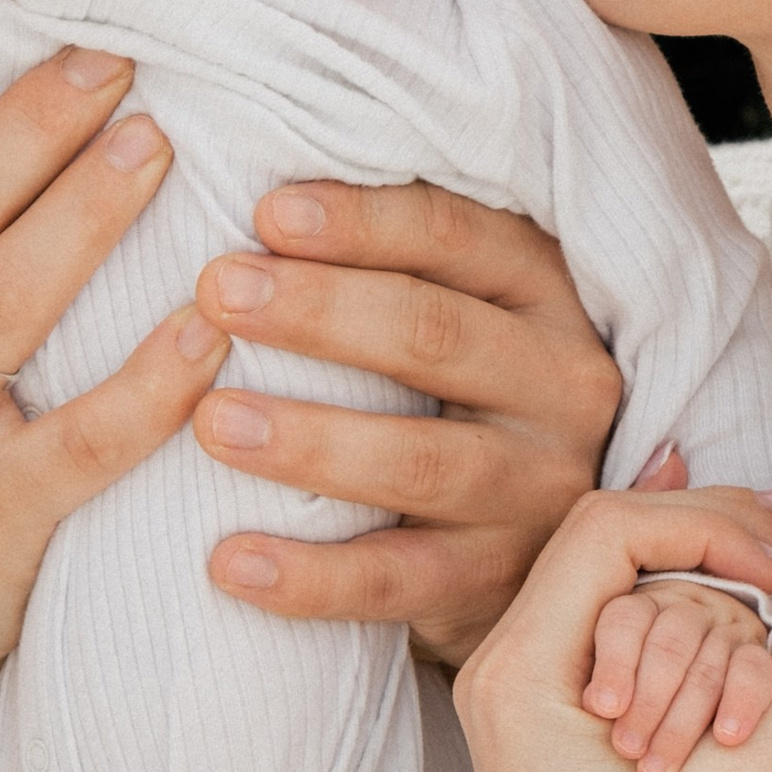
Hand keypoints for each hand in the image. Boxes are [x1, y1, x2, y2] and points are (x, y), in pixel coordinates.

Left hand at [188, 181, 623, 663]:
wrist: (539, 546)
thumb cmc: (453, 391)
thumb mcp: (457, 306)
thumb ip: (392, 256)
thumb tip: (253, 189)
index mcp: (545, 292)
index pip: (456, 237)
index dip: (361, 221)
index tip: (263, 213)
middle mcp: (561, 384)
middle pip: (435, 335)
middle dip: (319, 311)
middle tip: (215, 291)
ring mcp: (539, 490)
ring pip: (420, 461)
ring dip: (310, 441)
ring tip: (211, 421)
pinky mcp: (501, 582)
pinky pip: (399, 581)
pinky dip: (310, 577)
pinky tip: (228, 560)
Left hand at [456, 489, 771, 771]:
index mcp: (518, 673)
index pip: (609, 529)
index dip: (709, 525)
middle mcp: (506, 663)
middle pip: (622, 540)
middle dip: (722, 548)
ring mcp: (528, 681)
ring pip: (632, 583)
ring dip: (710, 608)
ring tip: (770, 636)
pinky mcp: (563, 703)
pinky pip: (625, 615)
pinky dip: (690, 599)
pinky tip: (732, 555)